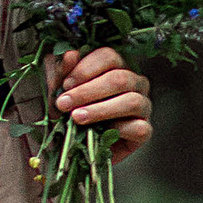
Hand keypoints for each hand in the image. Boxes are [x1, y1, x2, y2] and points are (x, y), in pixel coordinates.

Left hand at [53, 44, 149, 161]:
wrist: (72, 147)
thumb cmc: (67, 113)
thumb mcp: (57, 91)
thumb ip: (62, 73)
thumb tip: (70, 54)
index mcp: (115, 67)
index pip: (108, 56)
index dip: (86, 69)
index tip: (65, 84)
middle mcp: (134, 83)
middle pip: (119, 78)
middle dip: (87, 91)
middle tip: (63, 104)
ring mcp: (143, 106)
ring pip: (131, 101)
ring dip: (100, 110)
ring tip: (77, 118)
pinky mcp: (144, 131)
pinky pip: (139, 127)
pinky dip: (118, 130)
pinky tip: (100, 134)